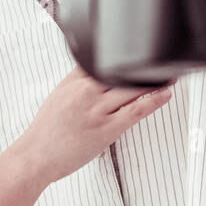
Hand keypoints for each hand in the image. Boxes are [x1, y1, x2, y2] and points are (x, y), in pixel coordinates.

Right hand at [16, 67, 172, 185]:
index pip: (103, 58)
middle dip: (143, 66)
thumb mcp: (57, 96)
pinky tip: (165, 94)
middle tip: (162, 61)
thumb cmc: (46, 131)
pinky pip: (135, 110)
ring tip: (170, 75)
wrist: (35, 156)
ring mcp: (96, 110)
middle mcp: (85, 92)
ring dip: (154, 80)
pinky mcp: (106, 129)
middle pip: (121, 71)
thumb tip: (92, 65)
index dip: (124, 53)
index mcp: (73, 82)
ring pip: (131, 88)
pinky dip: (153, 100)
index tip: (141, 48)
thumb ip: (76, 80)